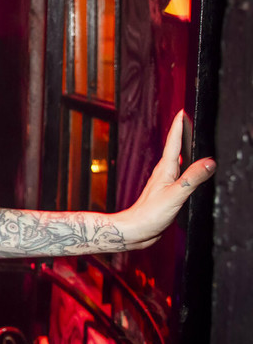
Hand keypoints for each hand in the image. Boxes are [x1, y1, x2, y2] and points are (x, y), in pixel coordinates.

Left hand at [121, 111, 215, 248]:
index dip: (179, 127)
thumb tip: (209, 162)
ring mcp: (165, 183)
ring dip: (185, 151)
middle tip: (190, 121)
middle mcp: (164, 173)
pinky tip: (190, 173)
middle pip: (176, 149)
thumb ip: (192, 178)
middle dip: (183, 134)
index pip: (174, 143)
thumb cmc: (149, 214)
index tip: (183, 112)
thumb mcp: (175, 195)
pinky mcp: (167, 193)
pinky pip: (179, 176)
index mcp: (165, 170)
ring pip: (178, 163)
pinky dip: (187, 169)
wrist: (135, 231)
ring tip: (192, 142)